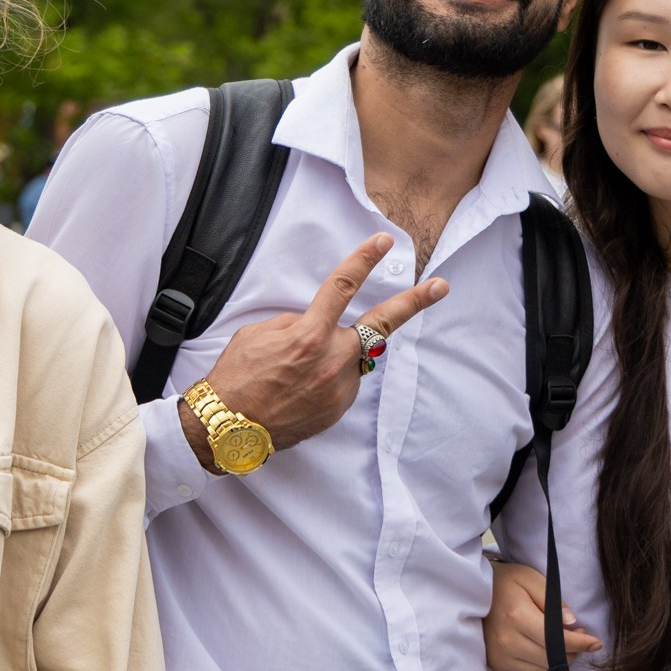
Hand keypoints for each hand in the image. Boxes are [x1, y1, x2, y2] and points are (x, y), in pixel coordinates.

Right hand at [181, 234, 447, 468]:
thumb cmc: (238, 376)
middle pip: (381, 324)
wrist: (230, 427)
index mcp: (309, 334)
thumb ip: (297, 323)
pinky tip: (299, 389)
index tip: (382, 242)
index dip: (364, 260)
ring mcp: (338, 388)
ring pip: (351, 358)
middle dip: (414, 302)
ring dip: (335, 356)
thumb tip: (318, 324)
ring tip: (297, 372)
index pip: (343, 287)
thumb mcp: (259, 334)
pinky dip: (326, 379)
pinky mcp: (338, 409)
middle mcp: (331, 360)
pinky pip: (340, 383)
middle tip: (440, 287)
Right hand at [485, 561, 600, 670]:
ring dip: (562, 666)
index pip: (557, 639)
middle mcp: (507, 641)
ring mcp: (500, 656)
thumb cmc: (505, 582)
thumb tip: (571, 622)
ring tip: (570, 652)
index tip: (596, 643)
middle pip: (551, 659)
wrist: (470, 591)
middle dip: (574, 653)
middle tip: (581, 640)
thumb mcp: (531, 578)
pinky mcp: (497, 665)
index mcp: (517, 616)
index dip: (581, 643)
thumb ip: (553, 599)